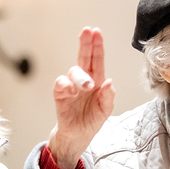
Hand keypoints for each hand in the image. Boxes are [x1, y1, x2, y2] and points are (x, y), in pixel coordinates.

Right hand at [47, 27, 114, 168]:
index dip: (97, 45)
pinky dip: (66, 85)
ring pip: (73, 71)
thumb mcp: (105, 110)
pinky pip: (60, 84)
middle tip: (86, 31)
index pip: (96, 59)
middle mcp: (83, 80)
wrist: (77, 137)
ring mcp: (71, 87)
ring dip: (81, 75)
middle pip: (83, 57)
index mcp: (97, 80)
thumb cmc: (91, 120)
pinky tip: (72, 91)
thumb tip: (109, 82)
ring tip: (88, 86)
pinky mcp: (60, 96)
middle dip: (85, 43)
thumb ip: (109, 96)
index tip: (96, 32)